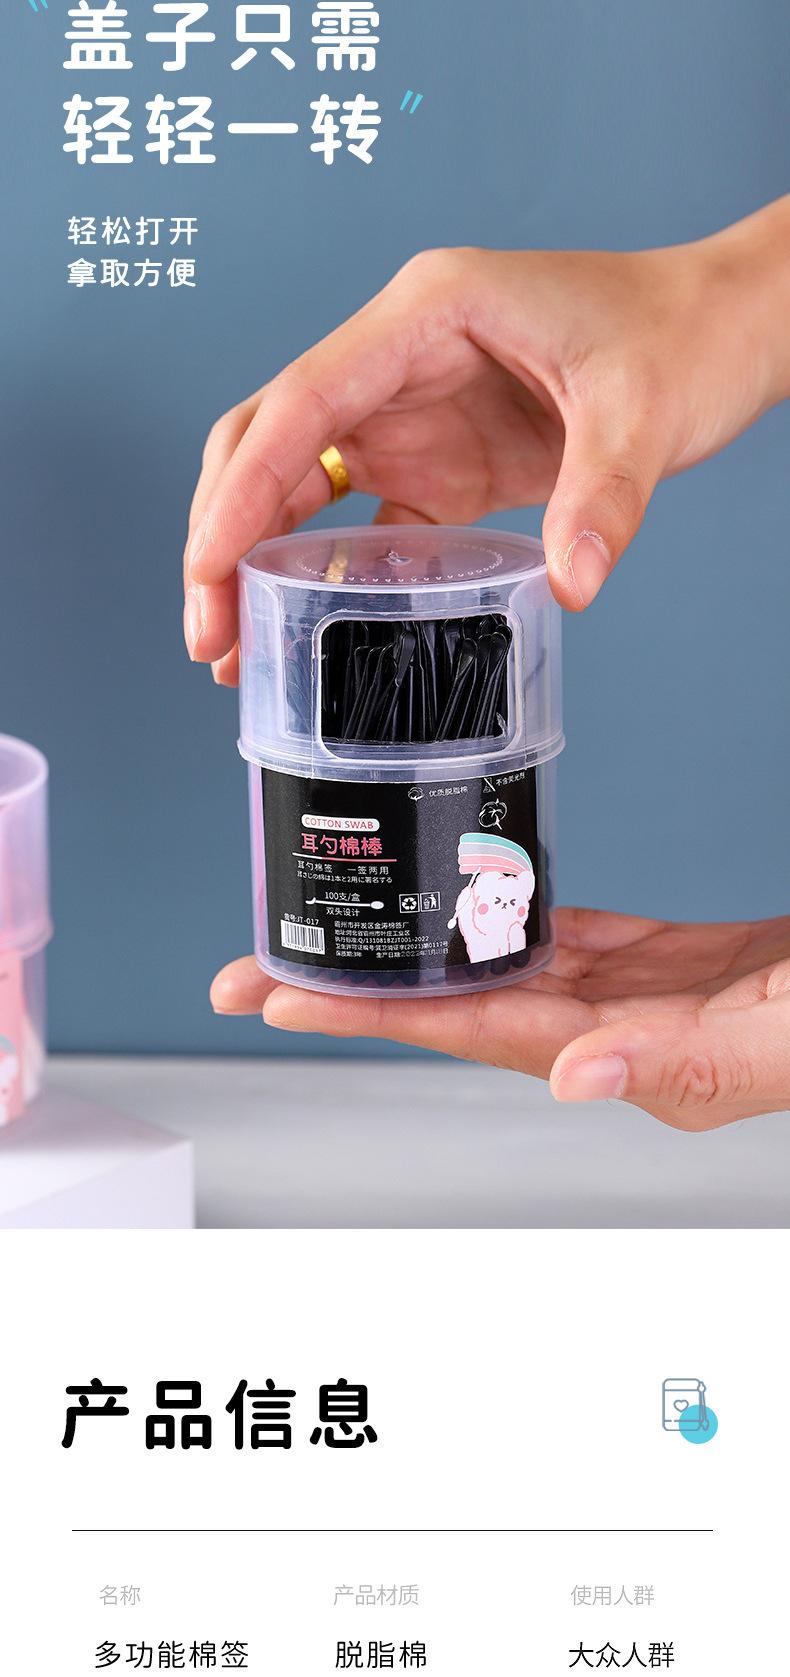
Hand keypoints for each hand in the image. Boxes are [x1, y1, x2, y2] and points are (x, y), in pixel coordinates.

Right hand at [184, 198, 789, 677]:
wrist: (716, 331)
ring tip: (235, 647)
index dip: (243, 490)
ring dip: (257, 560)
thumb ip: (603, 495)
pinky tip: (310, 631)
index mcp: (426, 317)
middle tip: (209, 632)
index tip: (208, 567)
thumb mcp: (645, 410)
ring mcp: (411, 411)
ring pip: (296, 483)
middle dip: (223, 534)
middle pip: (271, 443)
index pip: (302, 404)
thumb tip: (569, 584)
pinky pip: (359, 519)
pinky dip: (325, 573)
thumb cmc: (678, 334)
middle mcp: (398, 359)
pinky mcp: (437, 460)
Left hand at [210, 911, 789, 1129]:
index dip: (375, 1015)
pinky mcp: (670, 964)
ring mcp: (641, 1001)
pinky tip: (474, 893)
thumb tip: (568, 1077)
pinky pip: (571, 940)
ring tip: (341, 926)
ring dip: (418, 952)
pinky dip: (514, 915)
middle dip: (358, 990)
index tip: (282, 993)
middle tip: (255, 967)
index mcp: (634, 1058)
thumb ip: (682, 1066)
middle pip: (462, 1008)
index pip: (476, 1032)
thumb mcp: (780, 1038)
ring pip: (504, 972)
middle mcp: (619, 1036)